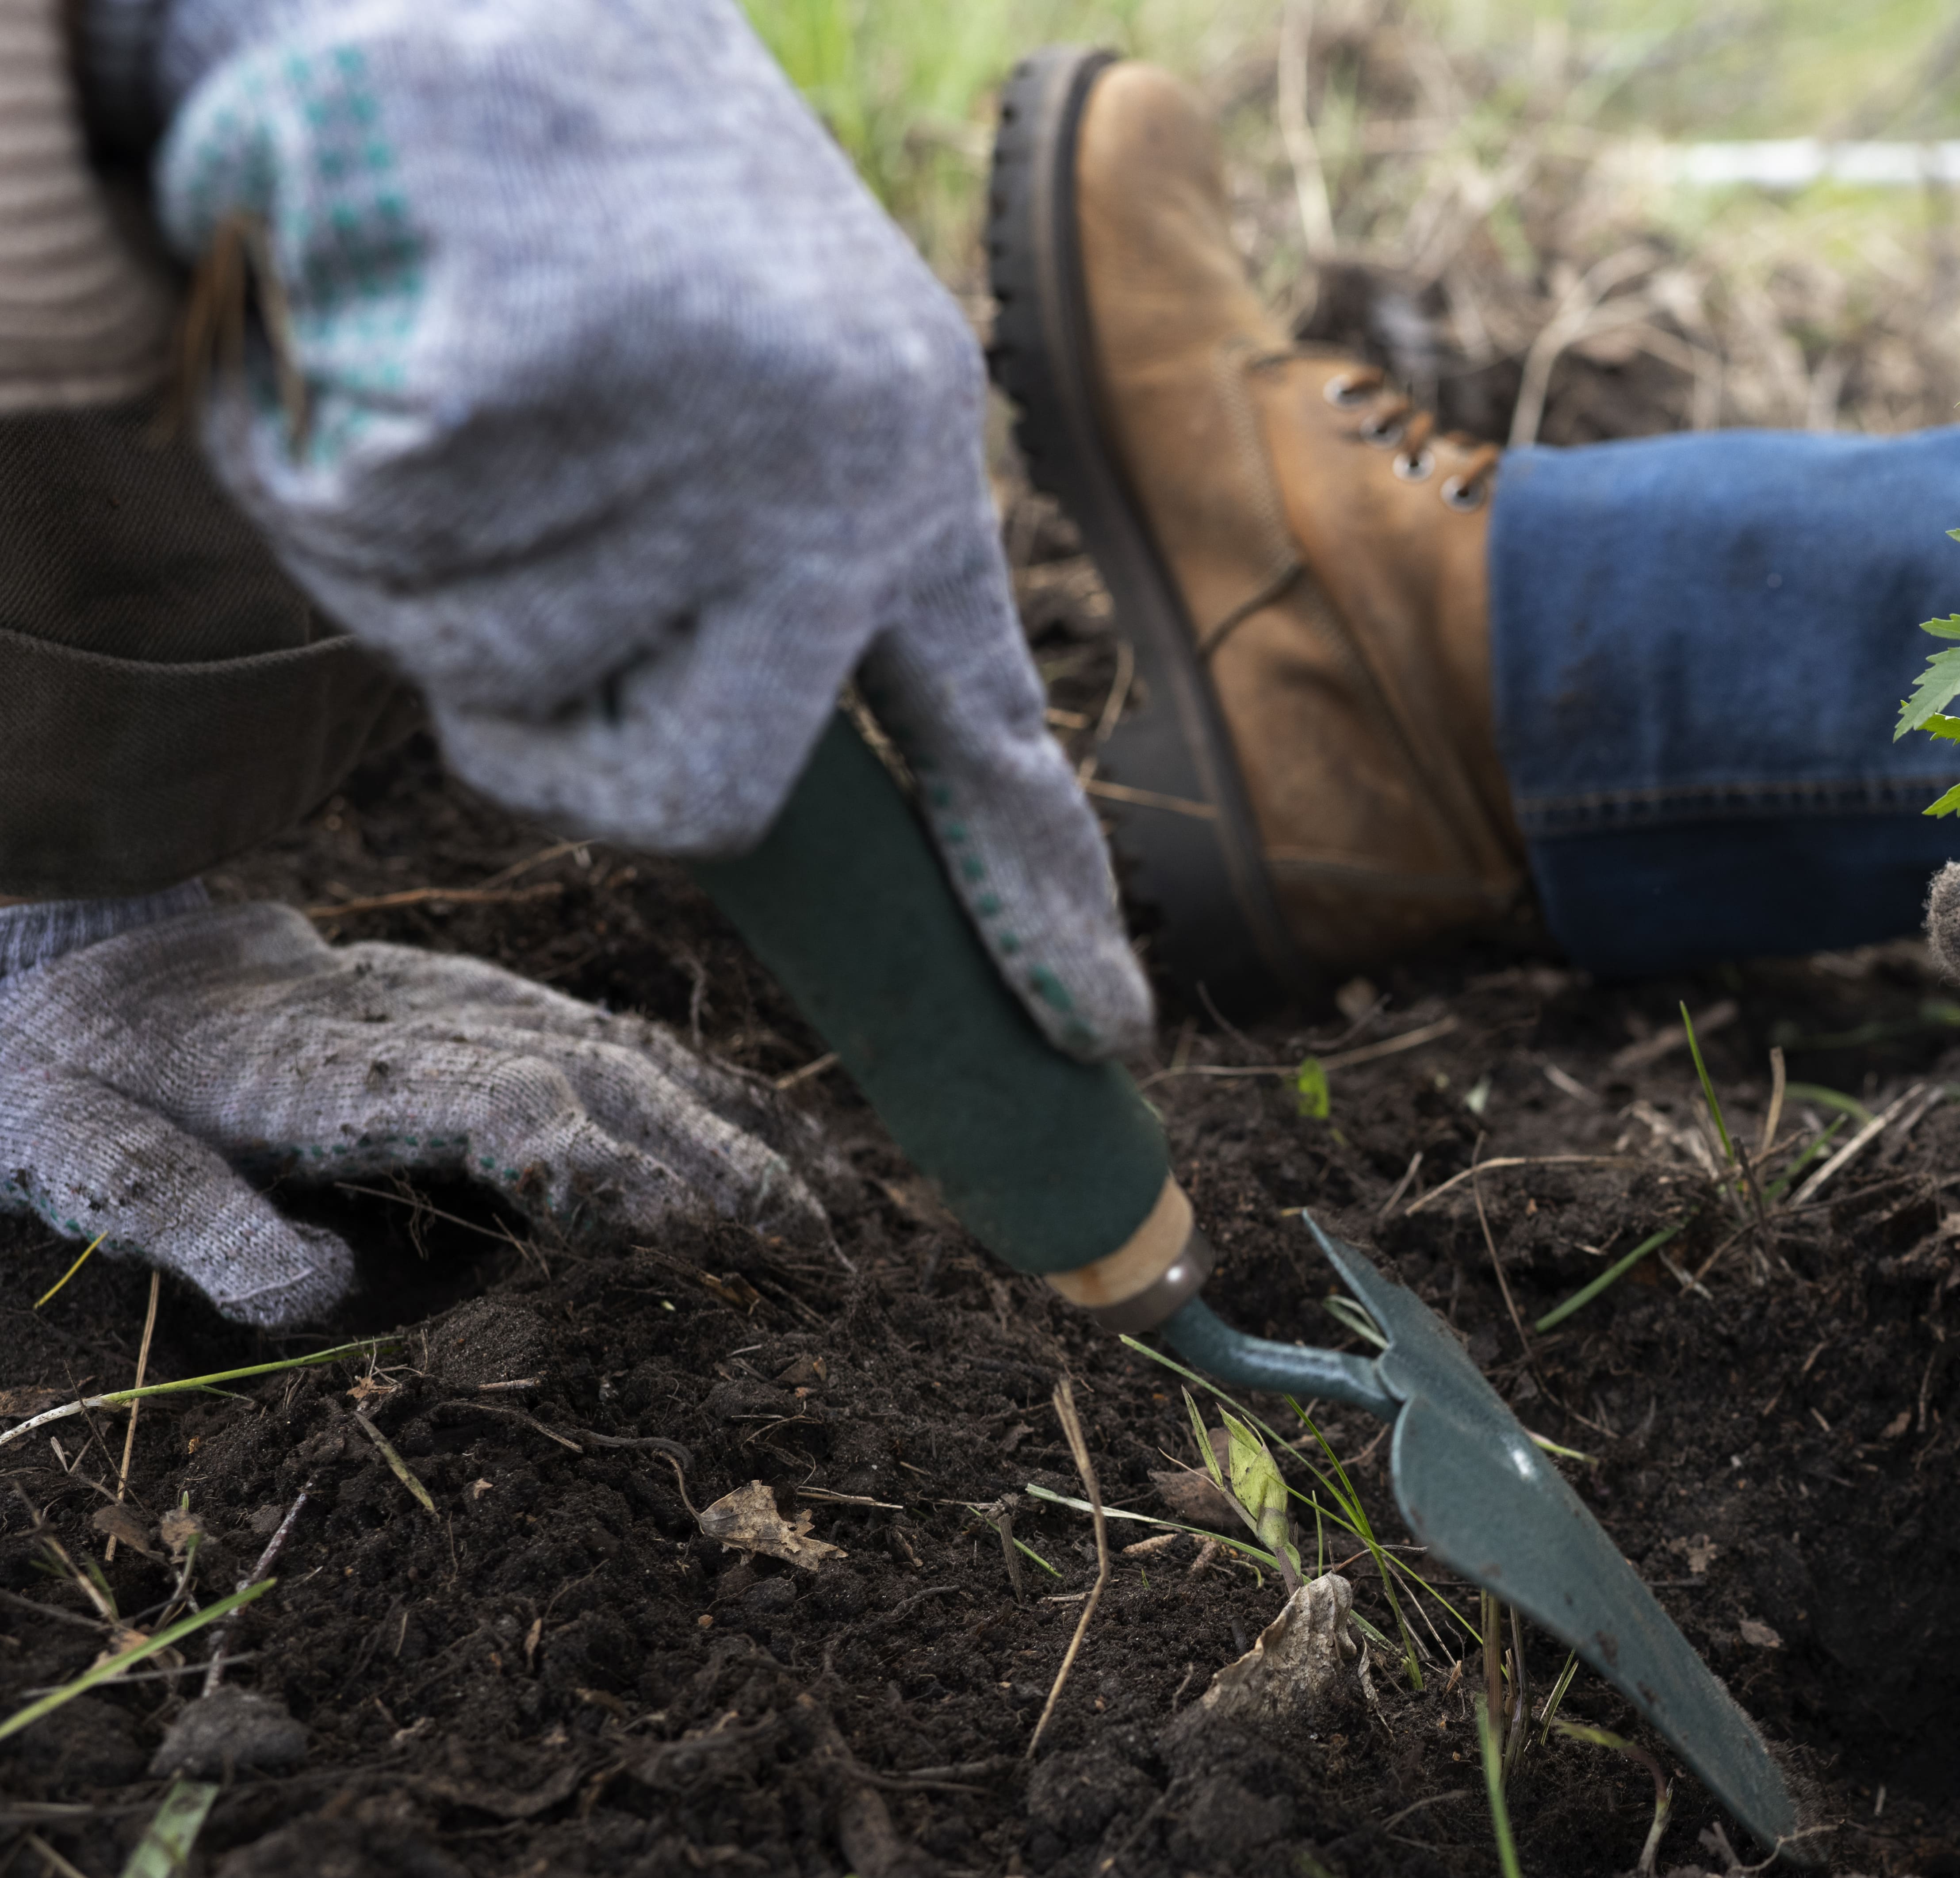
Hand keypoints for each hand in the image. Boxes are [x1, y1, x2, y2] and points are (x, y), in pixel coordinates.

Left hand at [0, 902, 825, 1325]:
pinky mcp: (494, 1004)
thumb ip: (184, 1218)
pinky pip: (634, 1047)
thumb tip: (318, 1292)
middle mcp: (426, 1022)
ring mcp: (471, 1002)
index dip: (612, 1173)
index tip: (698, 1250)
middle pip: (610, 1087)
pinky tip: (796, 1153)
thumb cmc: (75, 1073)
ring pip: (641, 1063)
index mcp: (330, 1068)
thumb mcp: (75, 1149)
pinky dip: (726, 1100)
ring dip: (748, 1144)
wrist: (77, 951)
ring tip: (840, 1230)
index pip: (512, 1109)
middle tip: (818, 1272)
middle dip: (725, 1178)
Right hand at [123, 0, 1148, 1058]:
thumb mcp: (755, 385)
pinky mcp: (528, 370)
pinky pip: (373, 540)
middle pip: (682, 788)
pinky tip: (365, 314)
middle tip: (491, 552)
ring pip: (484, 661)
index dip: (1040, 903)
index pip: (991, 739)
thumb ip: (767, 585)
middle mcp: (834, 462)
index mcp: (904, 472)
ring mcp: (692, 421)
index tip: (1102, 1035)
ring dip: (408, 547)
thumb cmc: (606, 216)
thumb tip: (741, 789)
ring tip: (440, 363)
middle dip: (544, 718)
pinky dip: (312, 451)